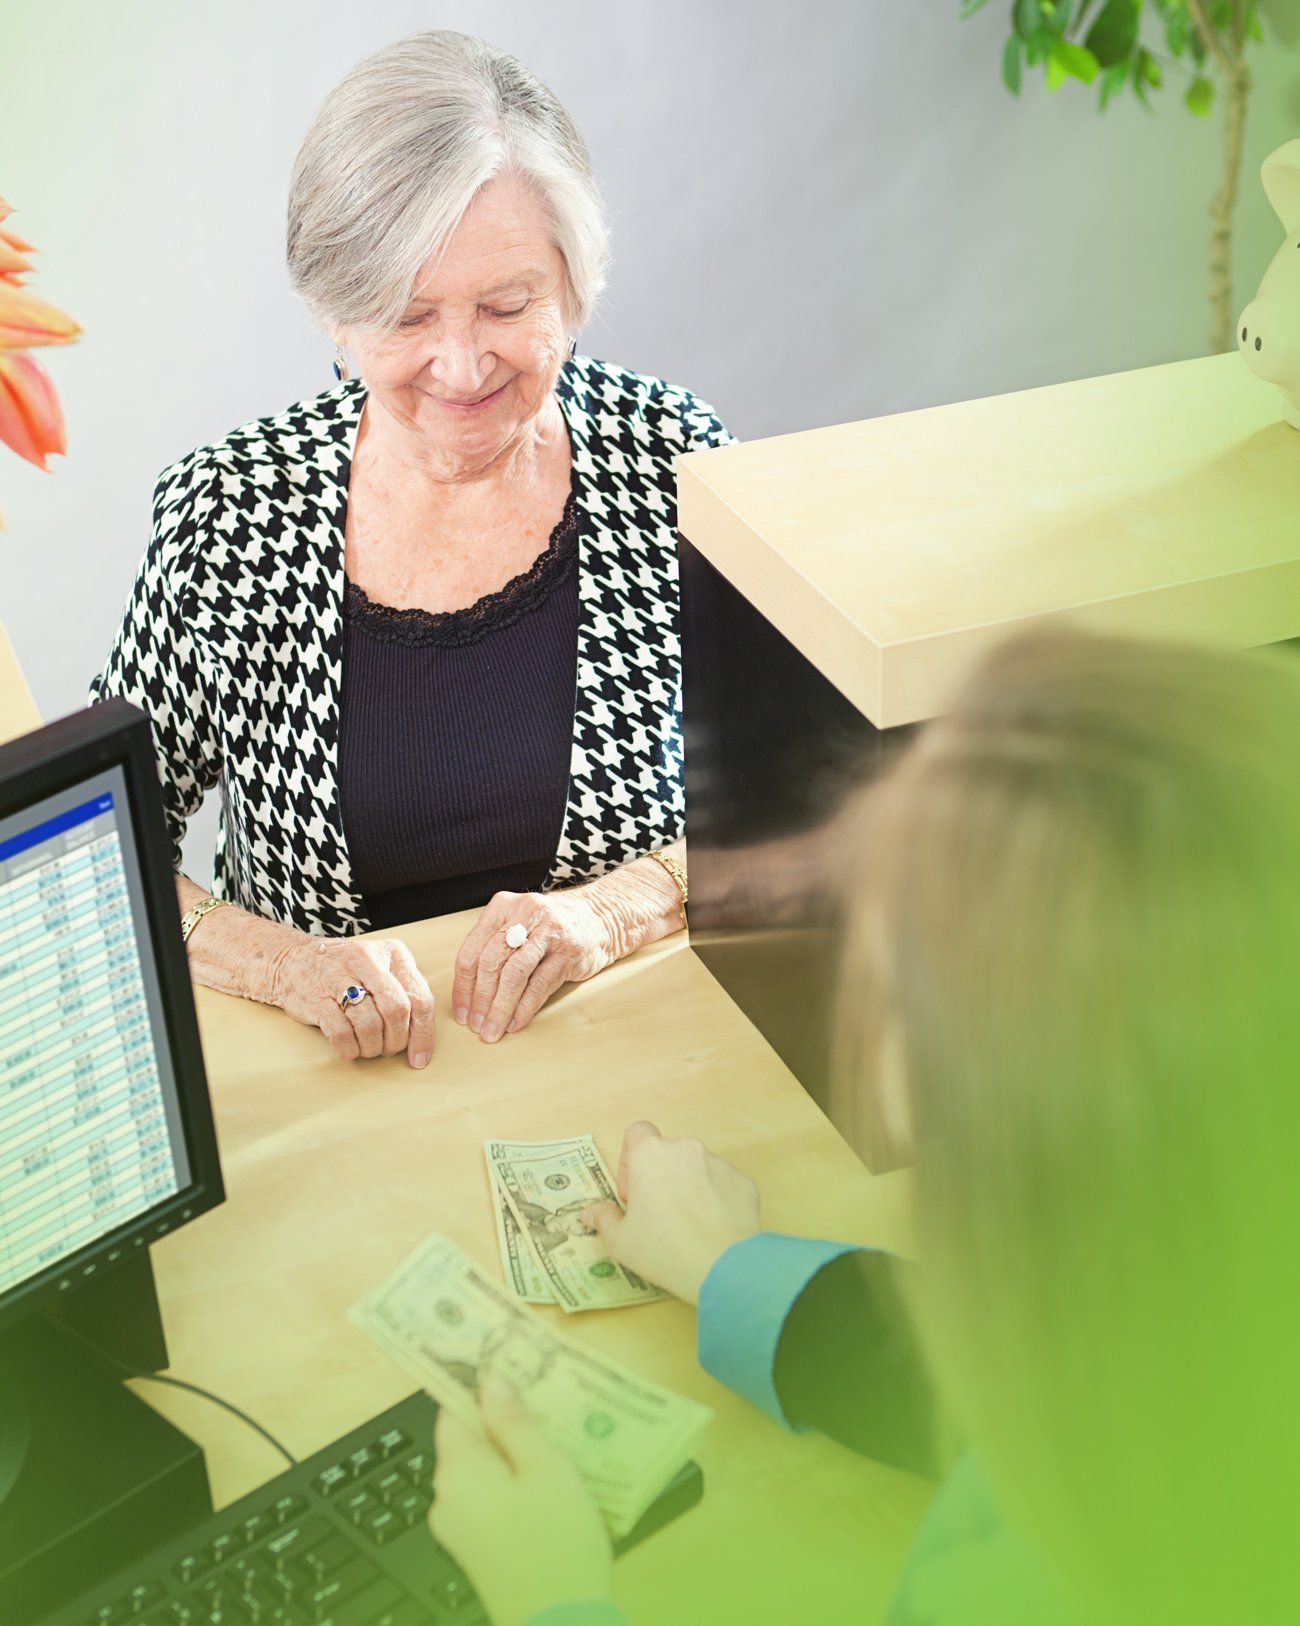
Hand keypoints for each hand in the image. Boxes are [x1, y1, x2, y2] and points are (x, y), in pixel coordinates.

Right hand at [267, 930, 435, 1066]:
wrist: (292, 960)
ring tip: (368, 1048)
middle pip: (396, 1011)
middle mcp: (366, 960)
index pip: (419, 997)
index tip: (420, 1059)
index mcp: (392, 952)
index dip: (423, 1034)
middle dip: (396, 1041)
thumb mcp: (382, 969)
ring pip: (370, 1025)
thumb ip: (405, 993)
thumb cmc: (349, 972)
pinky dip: (350, 1049)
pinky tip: (350, 1048)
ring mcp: (338, 977)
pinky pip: (341, 1034)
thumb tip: (421, 1038)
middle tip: (387, 1049)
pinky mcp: (316, 998)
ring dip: (372, 1048)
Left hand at [430, 1372, 611, 1625]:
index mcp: (456, 1471)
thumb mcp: (545, 1467)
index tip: (510, 1369)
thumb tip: (489, 1380)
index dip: (478, 1387)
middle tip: (546, 1406)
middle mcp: (445, 1498)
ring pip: (480, 1473)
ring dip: (510, 1455)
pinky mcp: (475, 1552)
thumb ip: (513, 1421)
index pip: (452, 1410)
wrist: (559, 1623)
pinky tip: (547, 1489)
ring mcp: (458, 1530)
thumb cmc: (556, 1540)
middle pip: (467, 1441)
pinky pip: (487, 1502)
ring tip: (556, 1444)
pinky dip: (511, 1487)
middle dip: (502, 1422)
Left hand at [452, 886, 616, 1042]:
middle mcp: (524, 914)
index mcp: (502, 906)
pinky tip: (516, 1023)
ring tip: (493, 1030)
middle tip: (476, 1026)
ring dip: (500, 1008)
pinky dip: (525, 1008)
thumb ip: (492, 948)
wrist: (599, 919)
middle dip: (480, 1000)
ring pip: (514, 975)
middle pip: (491, 963)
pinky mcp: (569, 951)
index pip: (471, 951)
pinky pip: (540, 984)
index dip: (462, 987)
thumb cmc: (549, 929)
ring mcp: (549, 932)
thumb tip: (467, 996)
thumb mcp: (516, 926)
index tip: (461, 1013)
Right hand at [581, 1121, 762, 1304]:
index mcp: (651, 1154)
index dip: (631, 1160)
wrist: (722, 1266)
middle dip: (661, 1179)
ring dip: (690, 1189)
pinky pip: (724, 1186)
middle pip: (668, 1154)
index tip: (633, 1193)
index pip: (637, 1133)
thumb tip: (590, 1212)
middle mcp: (686, 1149)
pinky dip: (717, 1202)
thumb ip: (604, 1219)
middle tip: (658, 1216)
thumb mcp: (620, 1241)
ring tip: (689, 1228)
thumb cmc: (662, 1248)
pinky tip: (714, 1231)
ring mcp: (719, 1163)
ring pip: (697, 1169)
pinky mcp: (743, 1182)